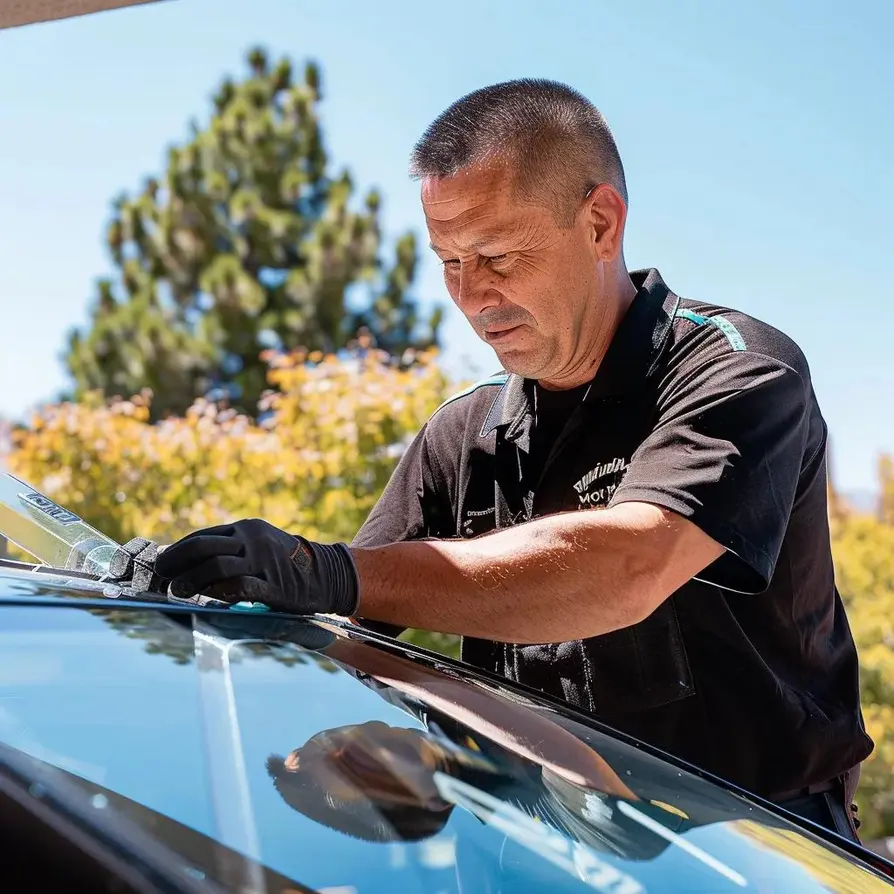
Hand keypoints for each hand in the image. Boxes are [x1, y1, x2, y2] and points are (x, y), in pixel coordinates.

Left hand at [153, 519, 359, 615]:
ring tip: (179, 591)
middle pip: (204, 547)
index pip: (202, 536)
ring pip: (217, 566)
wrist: (326, 574)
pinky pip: (241, 587)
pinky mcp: (274, 585)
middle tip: (164, 576)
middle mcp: (253, 540)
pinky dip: (219, 593)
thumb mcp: (256, 547)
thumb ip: (227, 551)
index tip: (162, 564)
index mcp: (246, 528)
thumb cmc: (282, 564)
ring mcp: (264, 561)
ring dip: (192, 580)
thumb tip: (183, 561)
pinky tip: (208, 599)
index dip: (177, 550)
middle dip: (177, 562)